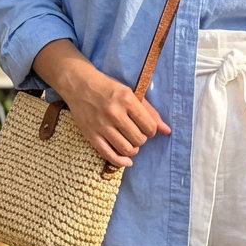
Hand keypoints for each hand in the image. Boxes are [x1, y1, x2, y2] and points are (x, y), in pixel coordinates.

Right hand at [36, 49, 171, 166]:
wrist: (78, 84)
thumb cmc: (108, 88)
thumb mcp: (130, 93)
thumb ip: (149, 112)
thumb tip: (166, 131)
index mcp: (127, 100)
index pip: (149, 127)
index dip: (151, 131)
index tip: (146, 128)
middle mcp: (114, 113)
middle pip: (139, 139)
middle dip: (141, 139)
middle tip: (136, 134)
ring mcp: (101, 125)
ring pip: (127, 149)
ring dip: (133, 150)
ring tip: (130, 143)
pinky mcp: (91, 135)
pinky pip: (109, 155)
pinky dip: (121, 162)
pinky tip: (127, 161)